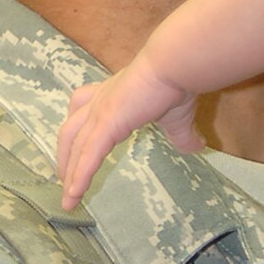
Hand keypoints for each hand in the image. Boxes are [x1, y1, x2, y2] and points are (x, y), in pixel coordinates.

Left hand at [58, 61, 202, 207]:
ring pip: (75, 146)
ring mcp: (100, 111)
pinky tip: (75, 194)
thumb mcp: (179, 115)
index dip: (78, 135)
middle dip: (66, 156)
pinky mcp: (106, 123)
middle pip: (71, 131)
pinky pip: (88, 155)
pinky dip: (80, 175)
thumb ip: (182, 133)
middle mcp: (100, 100)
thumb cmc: (176, 82)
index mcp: (113, 95)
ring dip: (70, 172)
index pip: (84, 114)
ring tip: (68, 198)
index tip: (75, 153)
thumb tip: (198, 147)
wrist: (173, 66)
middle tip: (64, 179)